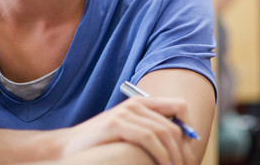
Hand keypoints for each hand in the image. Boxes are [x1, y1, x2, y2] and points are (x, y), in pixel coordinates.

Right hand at [59, 96, 195, 164]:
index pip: (178, 106)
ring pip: (162, 131)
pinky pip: (147, 137)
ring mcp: (125, 113)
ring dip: (174, 155)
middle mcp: (135, 105)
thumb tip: (179, 144)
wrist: (68, 148)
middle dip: (183, 149)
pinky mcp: (116, 124)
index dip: (189, 126)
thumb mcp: (130, 133)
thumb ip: (150, 131)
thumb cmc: (102, 145)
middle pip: (172, 124)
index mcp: (141, 104)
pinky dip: (160, 153)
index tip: (191, 148)